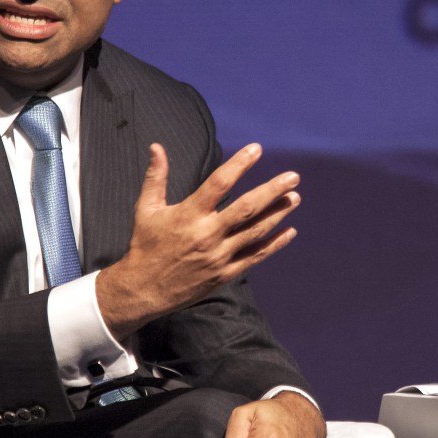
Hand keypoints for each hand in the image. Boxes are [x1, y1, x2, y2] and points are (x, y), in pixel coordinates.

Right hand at [96, 143, 299, 337]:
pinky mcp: (224, 274)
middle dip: (272, 191)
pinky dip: (274, 244)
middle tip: (293, 177)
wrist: (143, 290)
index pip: (218, 183)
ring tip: (295, 198)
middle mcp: (207, 234)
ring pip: (255, 231)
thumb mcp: (146, 209)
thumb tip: (157, 147)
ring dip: (278, 214)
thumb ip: (156, 177)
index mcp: (188, 215)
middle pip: (247, 208)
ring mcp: (218, 256)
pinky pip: (255, 257)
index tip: (257, 149)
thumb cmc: (145, 245)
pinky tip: (290, 232)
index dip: (239, 164)